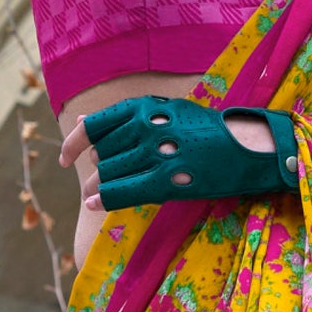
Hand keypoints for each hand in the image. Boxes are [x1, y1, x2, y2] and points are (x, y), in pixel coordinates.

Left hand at [86, 95, 298, 207]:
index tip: (66, 158)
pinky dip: (106, 198)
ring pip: (110, 173)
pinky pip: (125, 191)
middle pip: (103, 154)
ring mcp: (158, 154)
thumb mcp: (164, 110)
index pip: (96, 126)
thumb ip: (124, 117)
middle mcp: (147, 127)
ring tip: (96, 194)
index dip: (74, 144)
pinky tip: (94, 204)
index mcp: (144, 107)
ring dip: (99, 186)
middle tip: (94, 183)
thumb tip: (82, 120)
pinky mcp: (169, 180)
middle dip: (96, 171)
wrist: (245, 146)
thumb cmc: (204, 130)